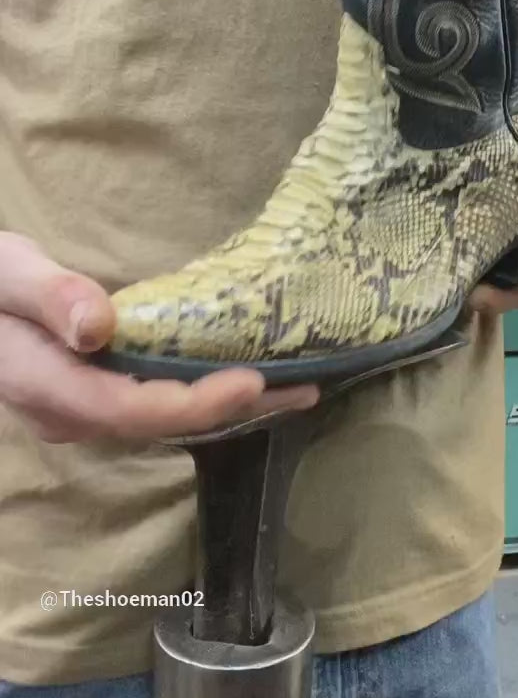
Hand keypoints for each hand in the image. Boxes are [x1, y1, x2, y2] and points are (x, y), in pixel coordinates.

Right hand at [0, 233, 318, 443]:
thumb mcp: (5, 273)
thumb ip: (48, 296)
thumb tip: (100, 325)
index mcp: (48, 386)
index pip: (133, 410)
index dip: (196, 403)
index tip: (252, 381)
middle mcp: (72, 414)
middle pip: (163, 424)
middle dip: (236, 409)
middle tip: (307, 386)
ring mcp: (86, 412)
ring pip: (167, 420)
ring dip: (233, 406)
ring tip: (300, 386)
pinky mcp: (99, 398)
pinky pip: (160, 405)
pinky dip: (209, 394)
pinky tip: (253, 381)